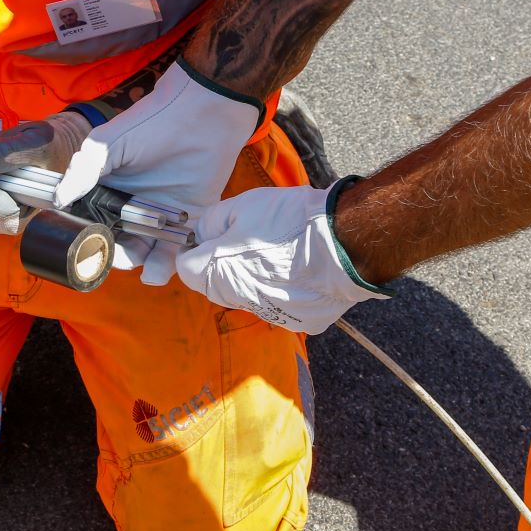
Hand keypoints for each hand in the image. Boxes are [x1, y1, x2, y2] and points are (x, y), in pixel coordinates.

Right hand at [57, 62, 259, 284]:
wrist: (201, 114)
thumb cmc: (151, 123)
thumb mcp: (108, 144)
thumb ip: (83, 171)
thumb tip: (58, 198)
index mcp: (108, 190)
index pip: (94, 223)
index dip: (90, 239)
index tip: (88, 248)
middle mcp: (132, 206)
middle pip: (121, 243)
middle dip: (119, 256)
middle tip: (120, 257)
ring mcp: (161, 214)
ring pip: (149, 252)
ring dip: (146, 266)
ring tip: (148, 270)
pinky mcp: (189, 219)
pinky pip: (178, 249)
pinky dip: (172, 263)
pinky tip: (165, 268)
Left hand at [176, 180, 388, 333]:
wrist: (344, 242)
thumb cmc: (288, 221)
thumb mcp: (240, 207)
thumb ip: (211, 223)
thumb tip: (201, 236)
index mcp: (217, 273)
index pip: (186, 269)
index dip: (193, 251)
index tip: (208, 238)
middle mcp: (238, 301)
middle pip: (216, 285)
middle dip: (222, 264)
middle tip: (247, 239)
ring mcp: (270, 315)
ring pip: (248, 296)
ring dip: (253, 279)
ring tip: (279, 253)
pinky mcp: (298, 323)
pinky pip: (280, 305)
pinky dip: (283, 290)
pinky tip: (300, 270)